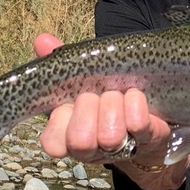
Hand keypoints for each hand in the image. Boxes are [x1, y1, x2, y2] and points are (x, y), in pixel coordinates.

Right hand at [33, 33, 186, 188]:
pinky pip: (138, 123)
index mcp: (68, 134)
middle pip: (80, 139)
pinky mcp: (147, 140)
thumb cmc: (105, 94)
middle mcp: (91, 149)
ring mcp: (119, 149)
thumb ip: (60, 63)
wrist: (147, 108)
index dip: (61, 120)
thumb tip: (42, 40)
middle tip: (99, 93)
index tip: (69, 102)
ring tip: (118, 94)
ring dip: (113, 105)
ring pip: (109, 135)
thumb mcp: (81, 79)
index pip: (52, 143)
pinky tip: (135, 95)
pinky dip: (135, 102)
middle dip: (90, 107)